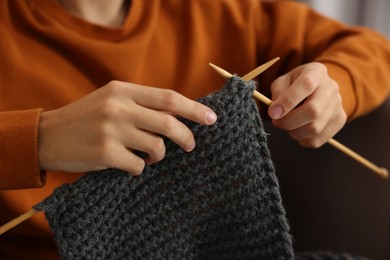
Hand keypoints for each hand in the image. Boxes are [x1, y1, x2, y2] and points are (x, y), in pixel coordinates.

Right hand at [38, 81, 216, 174]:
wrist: (49, 135)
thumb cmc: (87, 117)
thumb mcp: (112, 100)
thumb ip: (142, 103)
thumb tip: (179, 114)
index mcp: (123, 90)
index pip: (168, 97)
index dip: (194, 108)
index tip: (212, 118)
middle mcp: (119, 107)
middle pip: (168, 123)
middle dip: (186, 137)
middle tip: (191, 146)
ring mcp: (111, 130)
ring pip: (156, 147)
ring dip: (158, 155)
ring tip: (150, 155)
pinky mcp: (104, 153)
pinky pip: (138, 165)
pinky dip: (139, 167)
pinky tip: (129, 164)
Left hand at [267, 62, 346, 147]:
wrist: (318, 89)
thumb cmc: (295, 85)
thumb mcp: (283, 81)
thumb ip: (278, 92)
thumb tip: (276, 111)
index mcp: (316, 72)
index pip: (306, 85)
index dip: (288, 101)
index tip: (272, 113)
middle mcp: (331, 87)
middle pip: (314, 110)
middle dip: (289, 121)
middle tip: (276, 122)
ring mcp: (338, 105)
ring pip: (315, 128)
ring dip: (294, 132)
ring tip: (288, 126)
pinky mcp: (339, 120)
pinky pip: (318, 140)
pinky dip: (302, 140)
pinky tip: (298, 131)